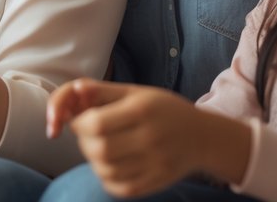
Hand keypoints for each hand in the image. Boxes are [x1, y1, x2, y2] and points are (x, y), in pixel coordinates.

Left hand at [52, 79, 248, 197]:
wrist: (202, 137)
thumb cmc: (162, 109)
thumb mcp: (135, 92)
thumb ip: (103, 90)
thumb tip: (74, 88)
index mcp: (142, 110)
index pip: (96, 124)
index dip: (78, 124)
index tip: (79, 121)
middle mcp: (151, 137)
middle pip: (100, 149)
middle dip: (84, 142)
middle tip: (88, 136)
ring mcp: (156, 163)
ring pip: (107, 170)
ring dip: (93, 161)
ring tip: (98, 149)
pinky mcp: (157, 182)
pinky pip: (120, 187)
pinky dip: (107, 178)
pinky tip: (111, 165)